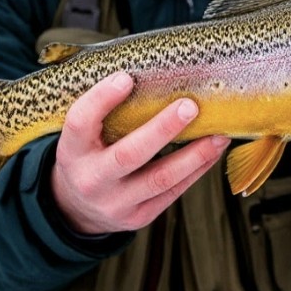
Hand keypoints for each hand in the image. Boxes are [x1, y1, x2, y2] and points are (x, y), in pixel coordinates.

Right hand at [50, 71, 230, 234]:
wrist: (77, 210)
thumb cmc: (88, 156)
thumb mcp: (83, 135)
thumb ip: (104, 110)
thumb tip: (152, 73)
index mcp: (72, 151)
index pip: (81, 122)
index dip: (102, 99)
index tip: (126, 77)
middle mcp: (91, 179)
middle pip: (128, 155)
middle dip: (162, 129)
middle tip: (189, 106)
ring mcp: (115, 203)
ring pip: (159, 179)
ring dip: (194, 155)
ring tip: (217, 135)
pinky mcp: (137, 217)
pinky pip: (172, 193)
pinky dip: (196, 170)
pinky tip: (211, 151)